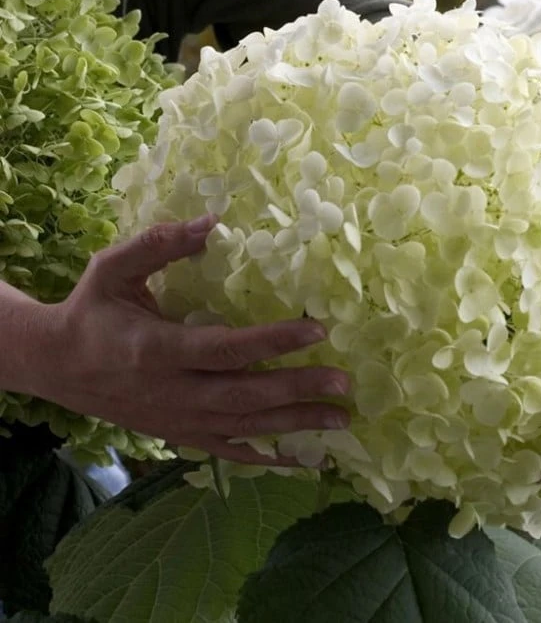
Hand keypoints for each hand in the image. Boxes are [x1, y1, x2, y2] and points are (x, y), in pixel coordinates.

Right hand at [22, 216, 349, 464]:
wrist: (54, 365)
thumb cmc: (91, 311)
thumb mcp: (113, 269)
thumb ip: (160, 244)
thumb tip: (212, 221)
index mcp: (158, 349)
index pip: (227, 349)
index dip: (274, 341)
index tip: (319, 330)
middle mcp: (172, 392)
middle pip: (245, 396)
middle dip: (298, 390)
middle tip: (344, 384)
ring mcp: (176, 420)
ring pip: (244, 427)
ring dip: (295, 425)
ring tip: (341, 419)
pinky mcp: (178, 435)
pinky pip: (227, 451)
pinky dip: (265, 459)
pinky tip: (301, 459)